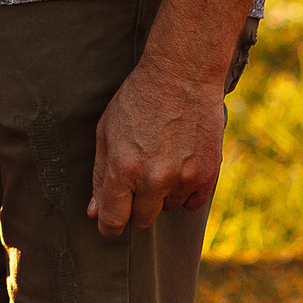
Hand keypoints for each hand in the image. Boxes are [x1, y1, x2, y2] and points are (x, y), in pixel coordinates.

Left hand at [88, 57, 228, 236]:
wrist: (181, 78)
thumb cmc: (136, 101)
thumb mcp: (106, 132)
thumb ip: (100, 175)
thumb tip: (95, 211)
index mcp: (123, 168)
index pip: (113, 218)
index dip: (108, 225)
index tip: (108, 223)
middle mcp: (153, 178)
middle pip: (141, 219)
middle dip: (134, 207)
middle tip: (135, 180)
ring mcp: (183, 178)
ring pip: (167, 209)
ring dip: (161, 195)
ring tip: (160, 161)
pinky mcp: (208, 175)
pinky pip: (192, 203)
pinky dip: (185, 192)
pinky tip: (179, 166)